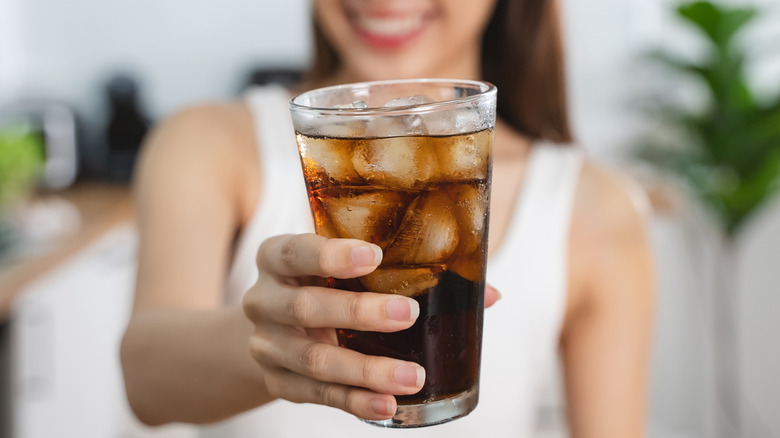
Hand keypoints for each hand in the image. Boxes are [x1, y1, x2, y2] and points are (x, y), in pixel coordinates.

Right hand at [242, 233, 499, 420]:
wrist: (274, 328)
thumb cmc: (324, 285)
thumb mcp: (345, 268)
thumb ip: (406, 272)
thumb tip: (489, 294)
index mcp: (278, 258)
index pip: (295, 252)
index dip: (331, 254)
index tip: (375, 255)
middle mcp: (265, 300)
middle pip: (306, 308)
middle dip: (358, 312)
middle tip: (407, 314)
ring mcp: (269, 346)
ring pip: (315, 361)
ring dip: (366, 370)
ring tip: (413, 377)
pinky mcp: (280, 383)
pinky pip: (319, 396)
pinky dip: (355, 402)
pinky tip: (388, 405)